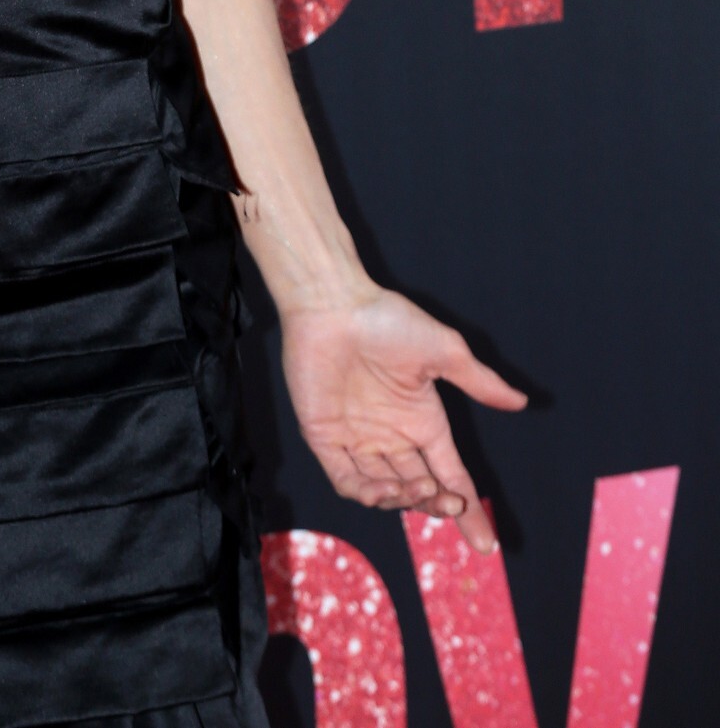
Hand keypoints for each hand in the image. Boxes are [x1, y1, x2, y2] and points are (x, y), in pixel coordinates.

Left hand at [280, 286, 526, 552]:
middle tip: (449, 502)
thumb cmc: (387, 320)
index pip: (451, 475)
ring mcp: (358, 438)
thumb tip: (522, 402)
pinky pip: (345, 481)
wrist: (333, 303)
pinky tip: (383, 489)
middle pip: (421, 489)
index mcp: (422, 420)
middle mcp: (392, 435)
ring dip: (404, 501)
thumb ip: (480, 382)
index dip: (468, 509)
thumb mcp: (444, 351)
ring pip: (385, 492)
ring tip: (416, 489)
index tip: (486, 543)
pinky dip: (365, 494)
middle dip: (437, 504)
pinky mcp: (324, 436)